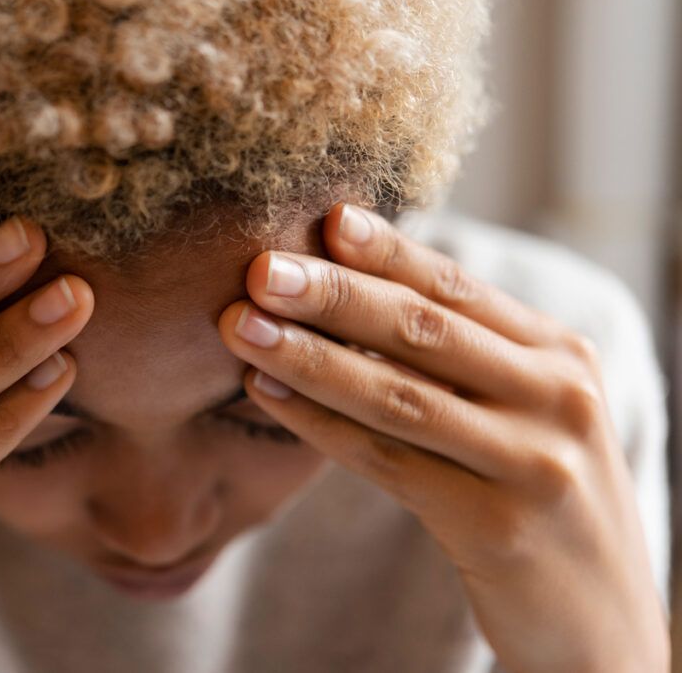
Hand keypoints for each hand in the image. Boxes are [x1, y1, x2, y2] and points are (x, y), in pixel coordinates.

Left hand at [218, 204, 669, 671]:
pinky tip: (269, 393)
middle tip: (260, 270)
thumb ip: (467, 357)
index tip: (325, 218)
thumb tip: (353, 292)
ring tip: (242, 328)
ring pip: (399, 394)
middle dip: (334, 295)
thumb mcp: (526, 414)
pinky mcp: (498, 526)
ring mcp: (533, 462)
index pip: (459, 289)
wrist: (603, 626)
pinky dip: (321, 425)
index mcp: (562, 356)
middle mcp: (558, 397)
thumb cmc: (541, 500)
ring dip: (311, 357)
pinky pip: (388, 462)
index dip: (389, 251)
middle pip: (425, 330)